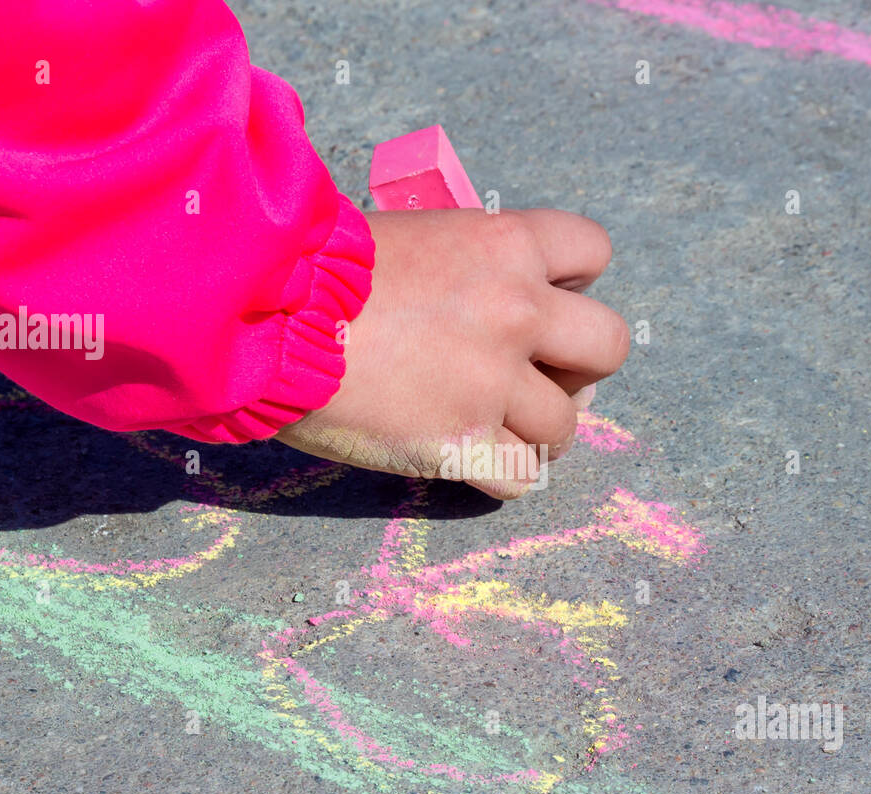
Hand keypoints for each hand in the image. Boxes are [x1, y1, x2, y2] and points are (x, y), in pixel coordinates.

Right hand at [276, 208, 628, 498]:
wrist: (261, 312)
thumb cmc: (315, 270)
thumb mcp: (410, 237)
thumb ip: (468, 263)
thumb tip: (485, 297)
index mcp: (504, 245)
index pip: (593, 251)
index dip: (573, 282)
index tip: (540, 300)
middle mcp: (515, 311)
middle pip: (609, 347)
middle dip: (578, 366)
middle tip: (535, 376)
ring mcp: (493, 383)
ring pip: (566, 427)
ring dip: (536, 431)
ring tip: (494, 426)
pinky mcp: (462, 443)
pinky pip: (522, 478)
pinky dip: (501, 474)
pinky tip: (470, 457)